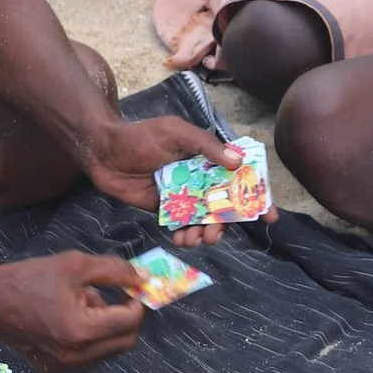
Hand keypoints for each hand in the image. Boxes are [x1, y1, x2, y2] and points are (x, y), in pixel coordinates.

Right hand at [0, 250, 146, 371]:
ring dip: (108, 327)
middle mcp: (76, 356)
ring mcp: (65, 367)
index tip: (134, 288)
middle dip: (126, 317)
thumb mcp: (76, 265)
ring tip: (84, 302)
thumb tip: (143, 278)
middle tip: (116, 295)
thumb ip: (115, 271)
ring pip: (108, 351)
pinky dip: (92, 338)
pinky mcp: (54, 369)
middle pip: (124, 341)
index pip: (129, 322)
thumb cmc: (29, 279)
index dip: (138, 302)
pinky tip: (72, 317)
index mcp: (82, 330)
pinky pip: (89, 357)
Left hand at [77, 116, 273, 248]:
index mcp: (207, 157)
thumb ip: (206, 146)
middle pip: (225, 205)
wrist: (104, 153)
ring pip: (206, 220)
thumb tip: (236, 163)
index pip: (239, 177)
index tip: (269, 216)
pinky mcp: (166, 209)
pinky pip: (184, 226)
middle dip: (227, 224)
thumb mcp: (175, 133)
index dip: (256, 196)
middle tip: (216, 234)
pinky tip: (182, 239)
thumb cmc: (140, 136)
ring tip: (197, 240)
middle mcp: (200, 177)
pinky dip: (187, 236)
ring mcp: (184, 195)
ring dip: (207, 233)